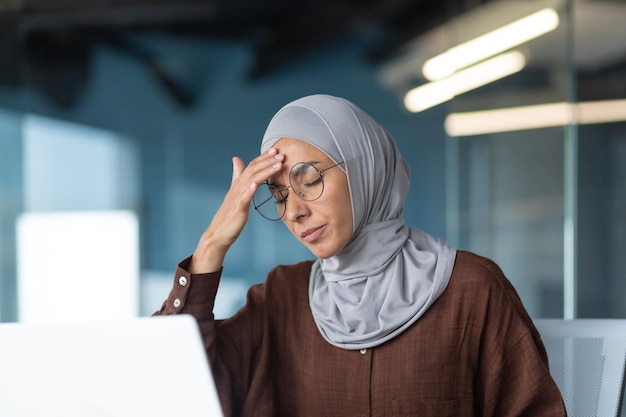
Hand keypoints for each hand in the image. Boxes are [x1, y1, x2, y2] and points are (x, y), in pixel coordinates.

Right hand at [189, 148, 284, 272]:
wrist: (218, 233)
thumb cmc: (229, 215)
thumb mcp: (234, 193)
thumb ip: (237, 175)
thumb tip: (236, 159)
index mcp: (238, 185)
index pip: (251, 166)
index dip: (263, 157)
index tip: (275, 150)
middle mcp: (237, 188)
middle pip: (252, 170)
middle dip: (267, 160)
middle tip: (280, 153)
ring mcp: (237, 198)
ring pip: (251, 180)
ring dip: (265, 171)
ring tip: (277, 164)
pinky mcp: (237, 210)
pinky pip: (243, 198)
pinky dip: (249, 190)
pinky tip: (255, 184)